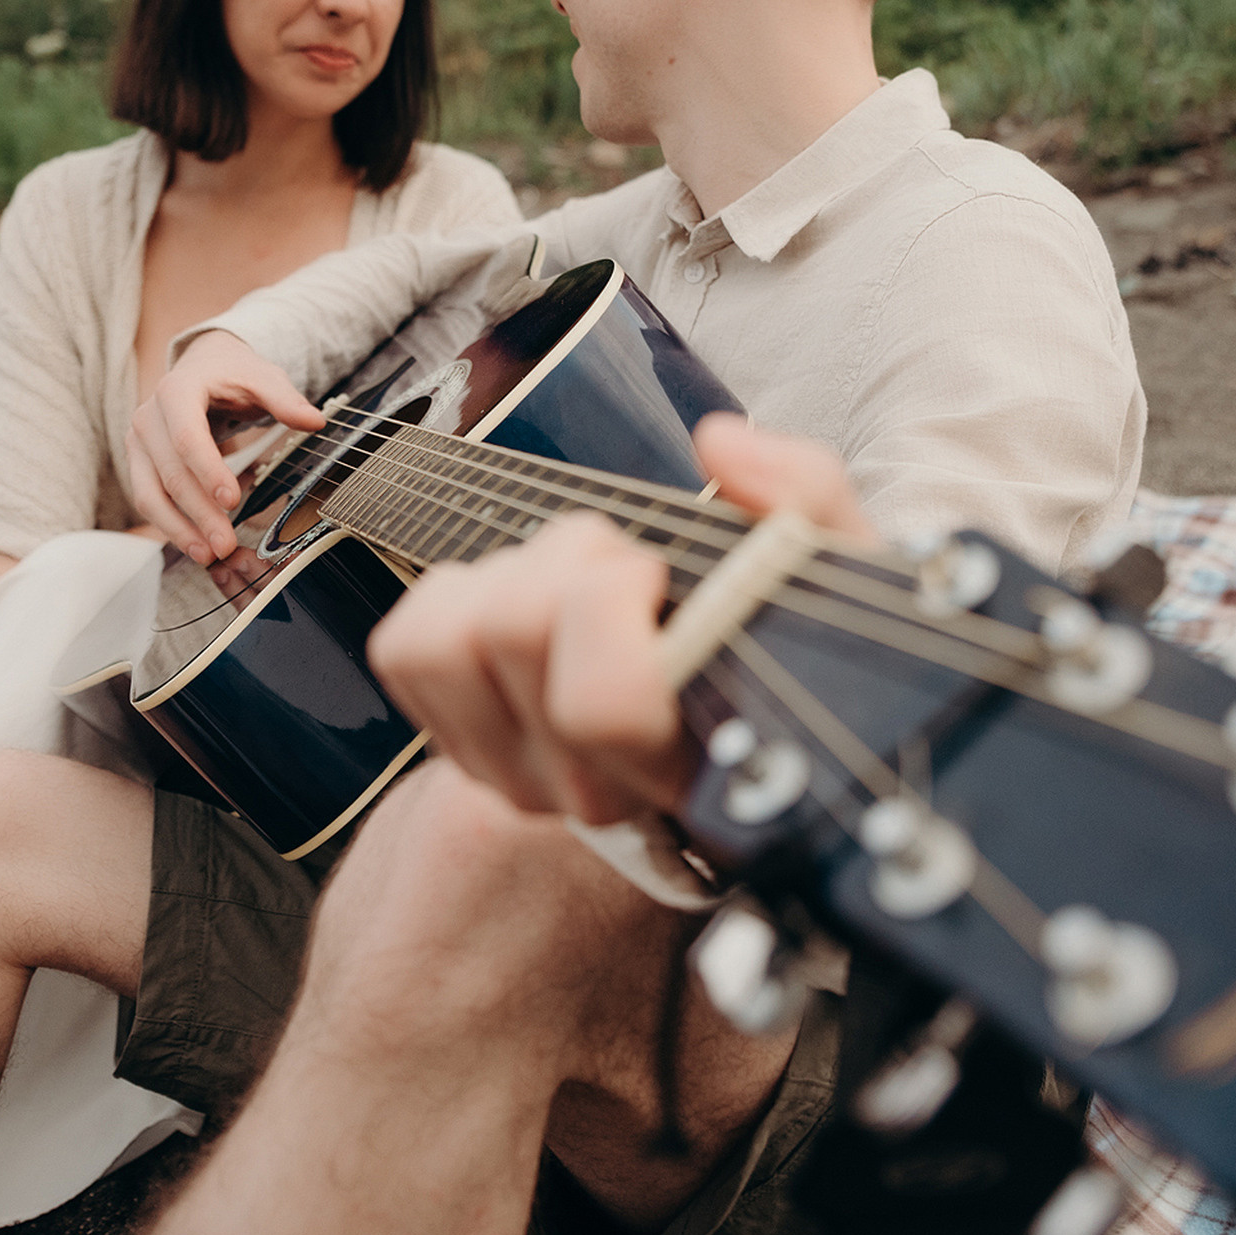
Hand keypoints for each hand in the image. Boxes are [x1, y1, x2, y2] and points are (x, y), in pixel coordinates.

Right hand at [129, 332, 325, 562]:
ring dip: (179, 529)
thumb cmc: (233, 374)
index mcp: (177, 391)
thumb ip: (286, 400)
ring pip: (151, 494)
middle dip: (199, 513)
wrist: (203, 367)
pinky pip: (149, 499)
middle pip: (170, 473)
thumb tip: (315, 422)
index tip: (233, 500)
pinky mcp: (139, 463)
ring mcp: (139, 442)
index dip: (208, 471)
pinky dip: (170, 525)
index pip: (186, 436)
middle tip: (226, 544)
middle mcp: (148, 417)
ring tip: (209, 555)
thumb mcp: (263, 377)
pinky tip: (196, 546)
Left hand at [367, 414, 871, 826]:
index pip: (601, 703)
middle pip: (513, 631)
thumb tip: (720, 445)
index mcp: (695, 757)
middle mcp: (599, 789)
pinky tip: (523, 608)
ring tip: (577, 586)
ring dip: (511, 576)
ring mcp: (522, 779)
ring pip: (449, 638)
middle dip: (570, 556)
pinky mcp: (463, 750)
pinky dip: (455, 598)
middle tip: (630, 567)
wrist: (721, 697)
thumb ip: (804, 494)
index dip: (610, 602)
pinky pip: (405, 649)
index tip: (658, 572)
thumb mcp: (830, 565)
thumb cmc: (777, 631)